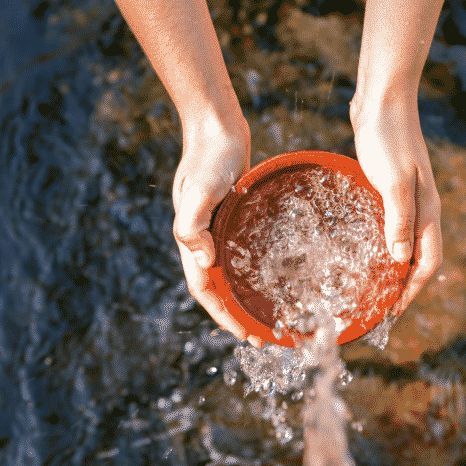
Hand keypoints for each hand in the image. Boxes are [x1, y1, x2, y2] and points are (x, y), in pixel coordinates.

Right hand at [172, 117, 264, 346]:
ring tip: (270, 316)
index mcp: (192, 240)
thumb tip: (203, 261)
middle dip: (238, 316)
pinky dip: (253, 271)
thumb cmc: (209, 157)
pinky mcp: (232, 218)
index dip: (224, 315)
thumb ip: (193, 225)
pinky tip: (273, 277)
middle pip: (219, 288)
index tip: (246, 335)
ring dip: (246, 298)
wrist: (216, 127)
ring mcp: (217, 229)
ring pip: (231, 274)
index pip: (206, 290)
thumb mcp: (200, 190)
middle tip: (264, 337)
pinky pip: (241, 254)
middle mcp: (203, 240)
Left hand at [351, 97, 442, 316]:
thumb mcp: (393, 181)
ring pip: (403, 244)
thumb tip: (400, 261)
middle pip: (417, 259)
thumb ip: (399, 220)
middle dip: (403, 286)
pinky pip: (389, 226)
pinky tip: (360, 249)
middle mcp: (421, 209)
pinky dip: (380, 244)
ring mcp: (406, 198)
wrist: (382, 100)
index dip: (412, 290)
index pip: (427, 263)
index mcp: (427, 211)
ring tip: (369, 288)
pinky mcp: (389, 188)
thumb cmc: (388, 138)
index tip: (392, 312)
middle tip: (378, 308)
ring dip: (391, 268)